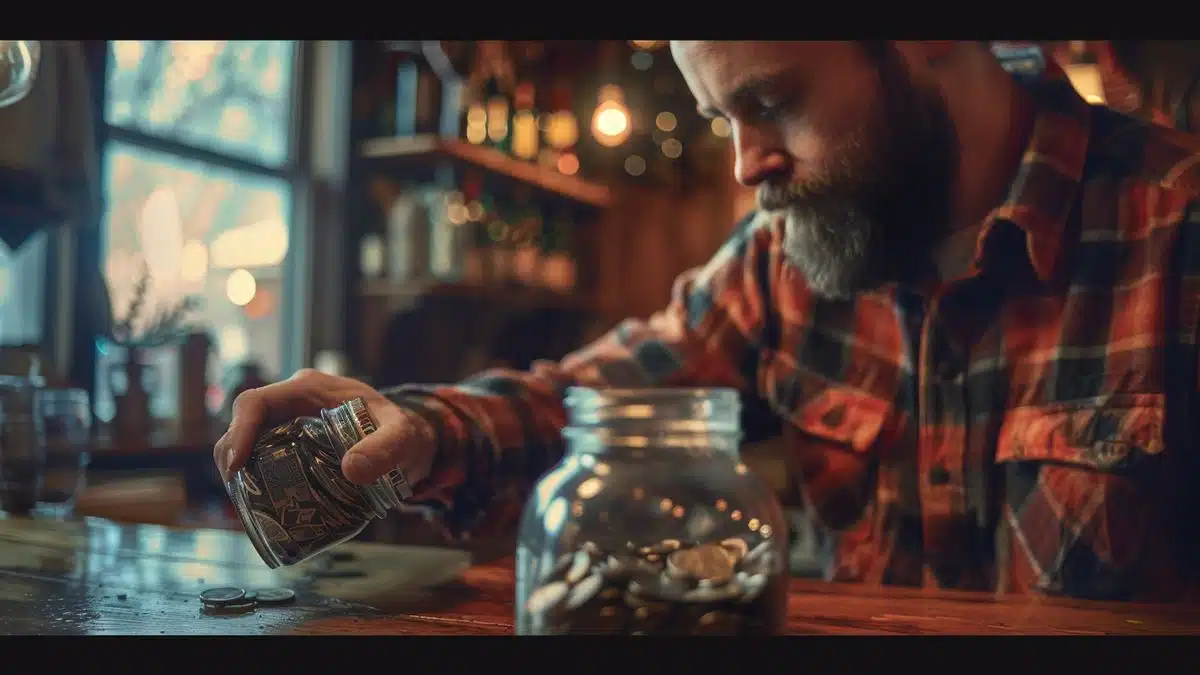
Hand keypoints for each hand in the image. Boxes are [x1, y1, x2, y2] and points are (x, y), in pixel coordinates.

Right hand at [213, 369, 433, 487]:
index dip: (239, 430)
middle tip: (236, 490)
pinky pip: (264, 458)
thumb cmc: (405, 432)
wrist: (411, 442)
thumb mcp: (402, 437)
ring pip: (249, 441)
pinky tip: (258, 503)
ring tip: (244, 501)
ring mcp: (291, 424)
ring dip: (239, 469)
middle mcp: (294, 403)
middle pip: (244, 422)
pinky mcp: (294, 445)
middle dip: (231, 453)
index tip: (236, 465)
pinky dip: (255, 478)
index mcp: (310, 389)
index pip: (257, 401)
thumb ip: (385, 448)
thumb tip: (352, 470)